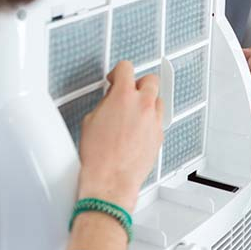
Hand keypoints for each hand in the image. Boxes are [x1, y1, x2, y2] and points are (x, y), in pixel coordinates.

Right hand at [76, 61, 163, 212]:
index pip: (126, 68)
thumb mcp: (91, 121)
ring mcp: (154, 121)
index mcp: (123, 97)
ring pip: (158, 100)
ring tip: (133, 113)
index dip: (118, 72)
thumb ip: (105, 103)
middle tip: (128, 92)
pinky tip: (137, 130)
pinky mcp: (159, 137)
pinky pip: (158, 120)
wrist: (110, 181)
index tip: (115, 79)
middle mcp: (143, 106)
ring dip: (147, 102)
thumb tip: (110, 101)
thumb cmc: (98, 156)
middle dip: (139, 83)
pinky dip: (149, 121)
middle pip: (150, 80)